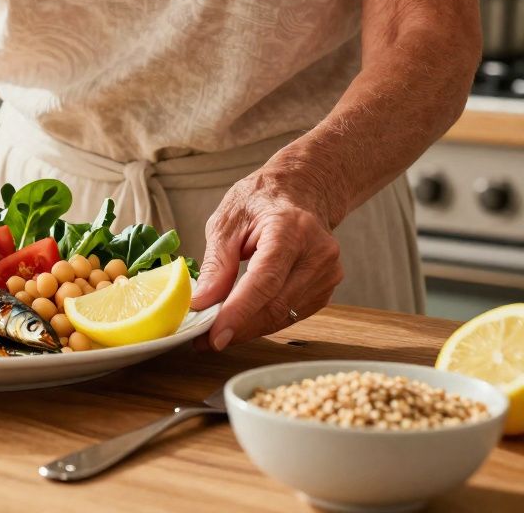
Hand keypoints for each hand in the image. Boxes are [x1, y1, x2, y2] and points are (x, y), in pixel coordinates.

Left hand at [190, 168, 342, 350]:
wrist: (301, 191)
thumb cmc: (261, 201)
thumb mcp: (227, 221)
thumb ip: (217, 263)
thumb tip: (203, 303)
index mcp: (292, 229)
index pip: (265, 280)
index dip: (239, 313)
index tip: (215, 337)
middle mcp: (318, 253)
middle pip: (276, 304)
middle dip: (237, 327)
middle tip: (202, 340)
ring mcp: (328, 273)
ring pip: (284, 315)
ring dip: (249, 328)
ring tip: (216, 330)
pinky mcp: (326, 288)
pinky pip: (292, 314)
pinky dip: (264, 321)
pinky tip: (243, 320)